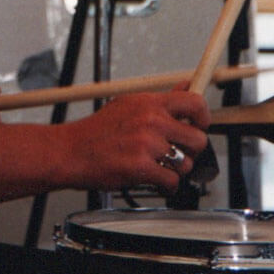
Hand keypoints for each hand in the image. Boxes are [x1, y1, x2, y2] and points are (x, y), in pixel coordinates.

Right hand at [64, 91, 208, 192]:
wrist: (70, 151)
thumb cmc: (96, 132)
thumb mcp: (129, 105)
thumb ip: (159, 101)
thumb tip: (185, 87)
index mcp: (149, 103)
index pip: (194, 102)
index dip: (203, 117)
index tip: (200, 124)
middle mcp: (152, 120)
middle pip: (198, 139)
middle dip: (190, 150)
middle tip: (177, 152)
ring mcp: (147, 144)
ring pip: (186, 163)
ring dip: (175, 169)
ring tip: (157, 166)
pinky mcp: (141, 167)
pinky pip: (171, 181)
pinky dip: (165, 185)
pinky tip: (152, 178)